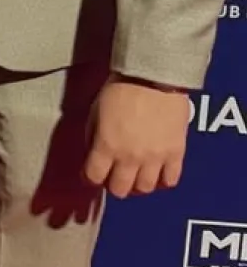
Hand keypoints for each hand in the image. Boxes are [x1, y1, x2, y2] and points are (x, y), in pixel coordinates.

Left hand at [83, 76, 188, 197]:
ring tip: (135, 173)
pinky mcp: (176, 155)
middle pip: (120, 190)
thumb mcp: (96, 109)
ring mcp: (155, 159)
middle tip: (113, 175)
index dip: (90, 177)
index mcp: (107, 145)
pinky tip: (156, 171)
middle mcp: (130, 157)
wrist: (153, 76)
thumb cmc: (120, 87)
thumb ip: (93, 134)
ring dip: (137, 184)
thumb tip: (94, 151)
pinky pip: (170, 181)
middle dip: (113, 184)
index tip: (91, 173)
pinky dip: (162, 180)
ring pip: (145, 189)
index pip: (94, 177)